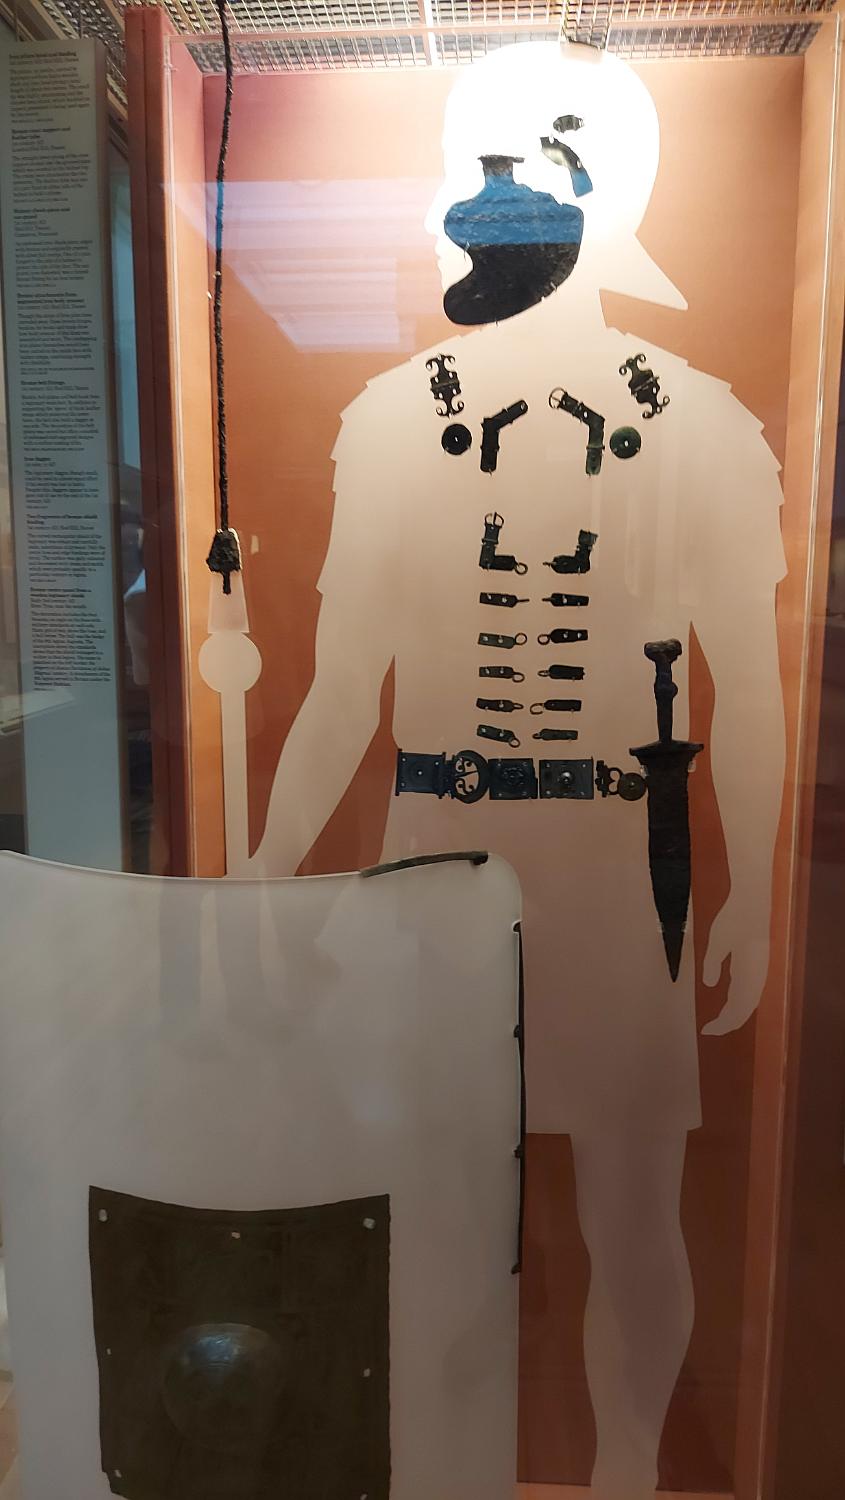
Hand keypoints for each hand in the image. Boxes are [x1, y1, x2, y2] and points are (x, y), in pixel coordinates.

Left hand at [701, 895, 771, 1035]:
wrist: (753, 901)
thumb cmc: (733, 918)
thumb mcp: (717, 940)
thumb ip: (712, 963)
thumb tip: (710, 985)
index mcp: (748, 973)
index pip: (737, 1008)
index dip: (723, 1023)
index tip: (706, 1030)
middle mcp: (758, 976)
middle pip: (745, 1009)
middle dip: (728, 1022)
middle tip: (709, 1029)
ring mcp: (760, 970)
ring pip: (749, 1002)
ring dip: (735, 1014)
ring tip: (718, 1021)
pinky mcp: (759, 964)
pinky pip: (751, 991)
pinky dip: (740, 1002)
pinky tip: (730, 1001)